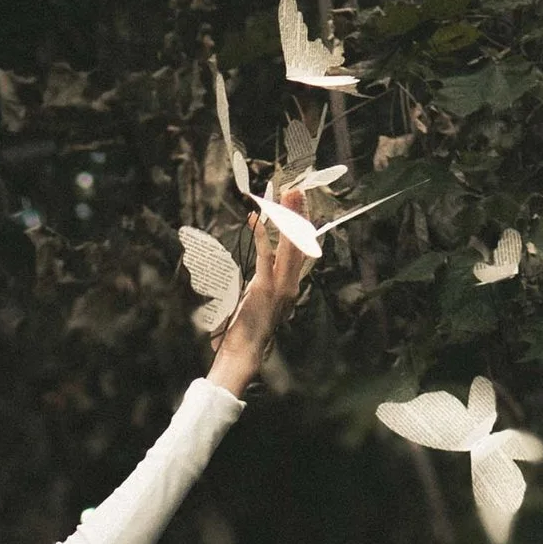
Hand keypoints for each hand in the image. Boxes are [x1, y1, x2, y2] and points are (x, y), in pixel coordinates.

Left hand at [208, 205, 313, 393]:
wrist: (243, 353)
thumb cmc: (244, 331)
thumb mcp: (254, 301)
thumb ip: (259, 282)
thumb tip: (255, 266)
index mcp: (288, 286)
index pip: (298, 249)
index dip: (299, 225)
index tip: (298, 205)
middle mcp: (289, 284)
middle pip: (299, 242)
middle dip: (298, 214)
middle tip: (298, 190)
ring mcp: (280, 287)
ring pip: (288, 246)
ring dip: (287, 218)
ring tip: (289, 196)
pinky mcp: (265, 288)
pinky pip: (265, 256)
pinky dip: (262, 236)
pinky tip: (257, 219)